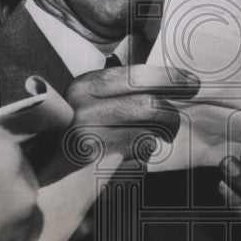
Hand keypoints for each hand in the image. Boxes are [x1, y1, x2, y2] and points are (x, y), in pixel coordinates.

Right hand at [61, 65, 199, 164]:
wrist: (48, 165)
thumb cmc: (80, 125)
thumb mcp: (94, 95)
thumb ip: (125, 82)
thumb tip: (171, 67)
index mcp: (84, 87)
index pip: (137, 76)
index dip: (171, 78)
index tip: (192, 83)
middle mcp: (83, 112)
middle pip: (150, 107)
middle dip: (170, 116)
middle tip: (173, 124)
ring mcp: (89, 144)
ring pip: (148, 137)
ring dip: (152, 142)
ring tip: (139, 143)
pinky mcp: (97, 173)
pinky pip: (140, 164)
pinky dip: (140, 162)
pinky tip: (126, 160)